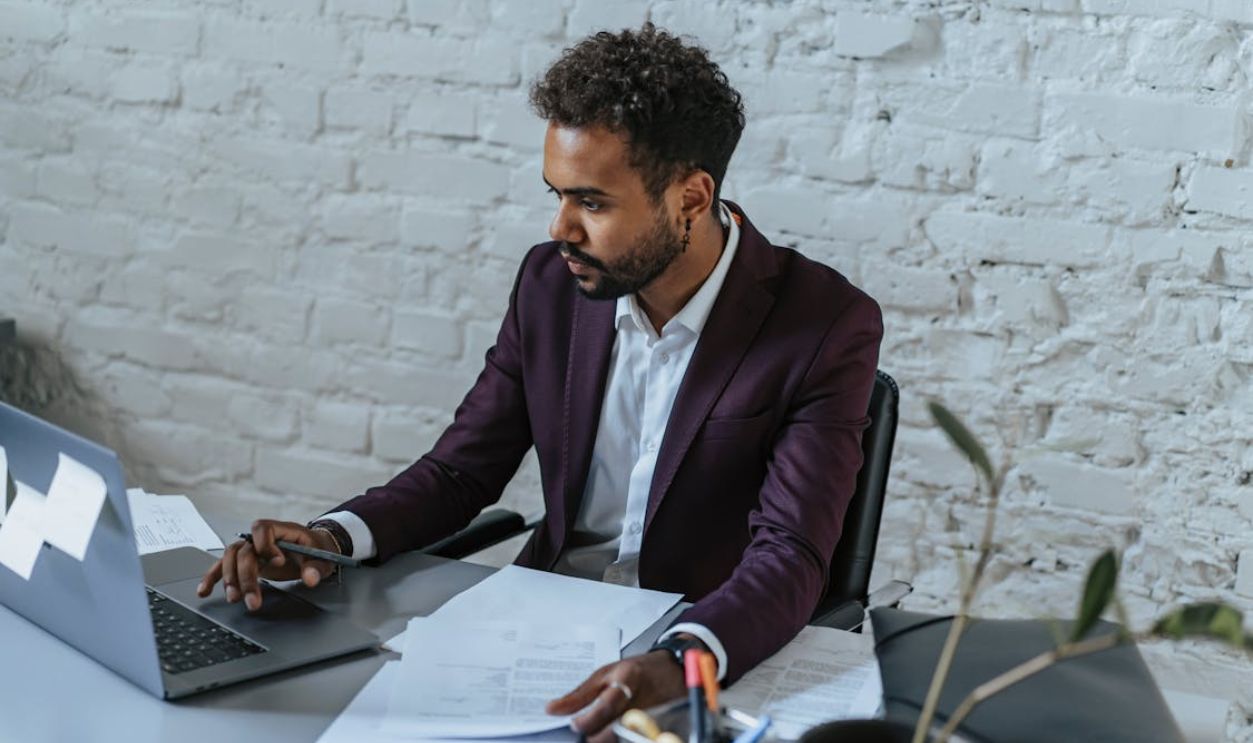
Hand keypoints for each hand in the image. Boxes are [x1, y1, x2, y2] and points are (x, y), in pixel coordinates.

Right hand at [196, 519, 338, 610]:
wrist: (315, 550)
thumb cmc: (318, 550)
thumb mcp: (323, 559)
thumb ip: (316, 567)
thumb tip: (310, 578)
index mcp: (281, 530)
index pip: (262, 528)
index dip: (265, 545)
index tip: (277, 563)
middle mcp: (261, 538)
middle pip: (244, 551)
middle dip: (246, 576)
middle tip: (252, 599)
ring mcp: (251, 550)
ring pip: (230, 559)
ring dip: (229, 579)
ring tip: (234, 599)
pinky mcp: (246, 562)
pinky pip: (223, 567)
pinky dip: (212, 578)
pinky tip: (204, 591)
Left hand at [546, 650, 686, 741]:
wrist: (673, 670)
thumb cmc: (638, 669)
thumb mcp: (604, 673)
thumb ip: (579, 695)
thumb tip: (551, 710)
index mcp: (628, 679)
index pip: (606, 706)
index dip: (587, 720)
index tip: (575, 725)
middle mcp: (643, 699)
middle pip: (614, 730)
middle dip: (595, 736)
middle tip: (586, 731)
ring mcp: (654, 717)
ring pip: (623, 739)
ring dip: (606, 737)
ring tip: (598, 730)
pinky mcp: (659, 729)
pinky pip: (633, 740)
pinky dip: (619, 739)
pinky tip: (610, 733)